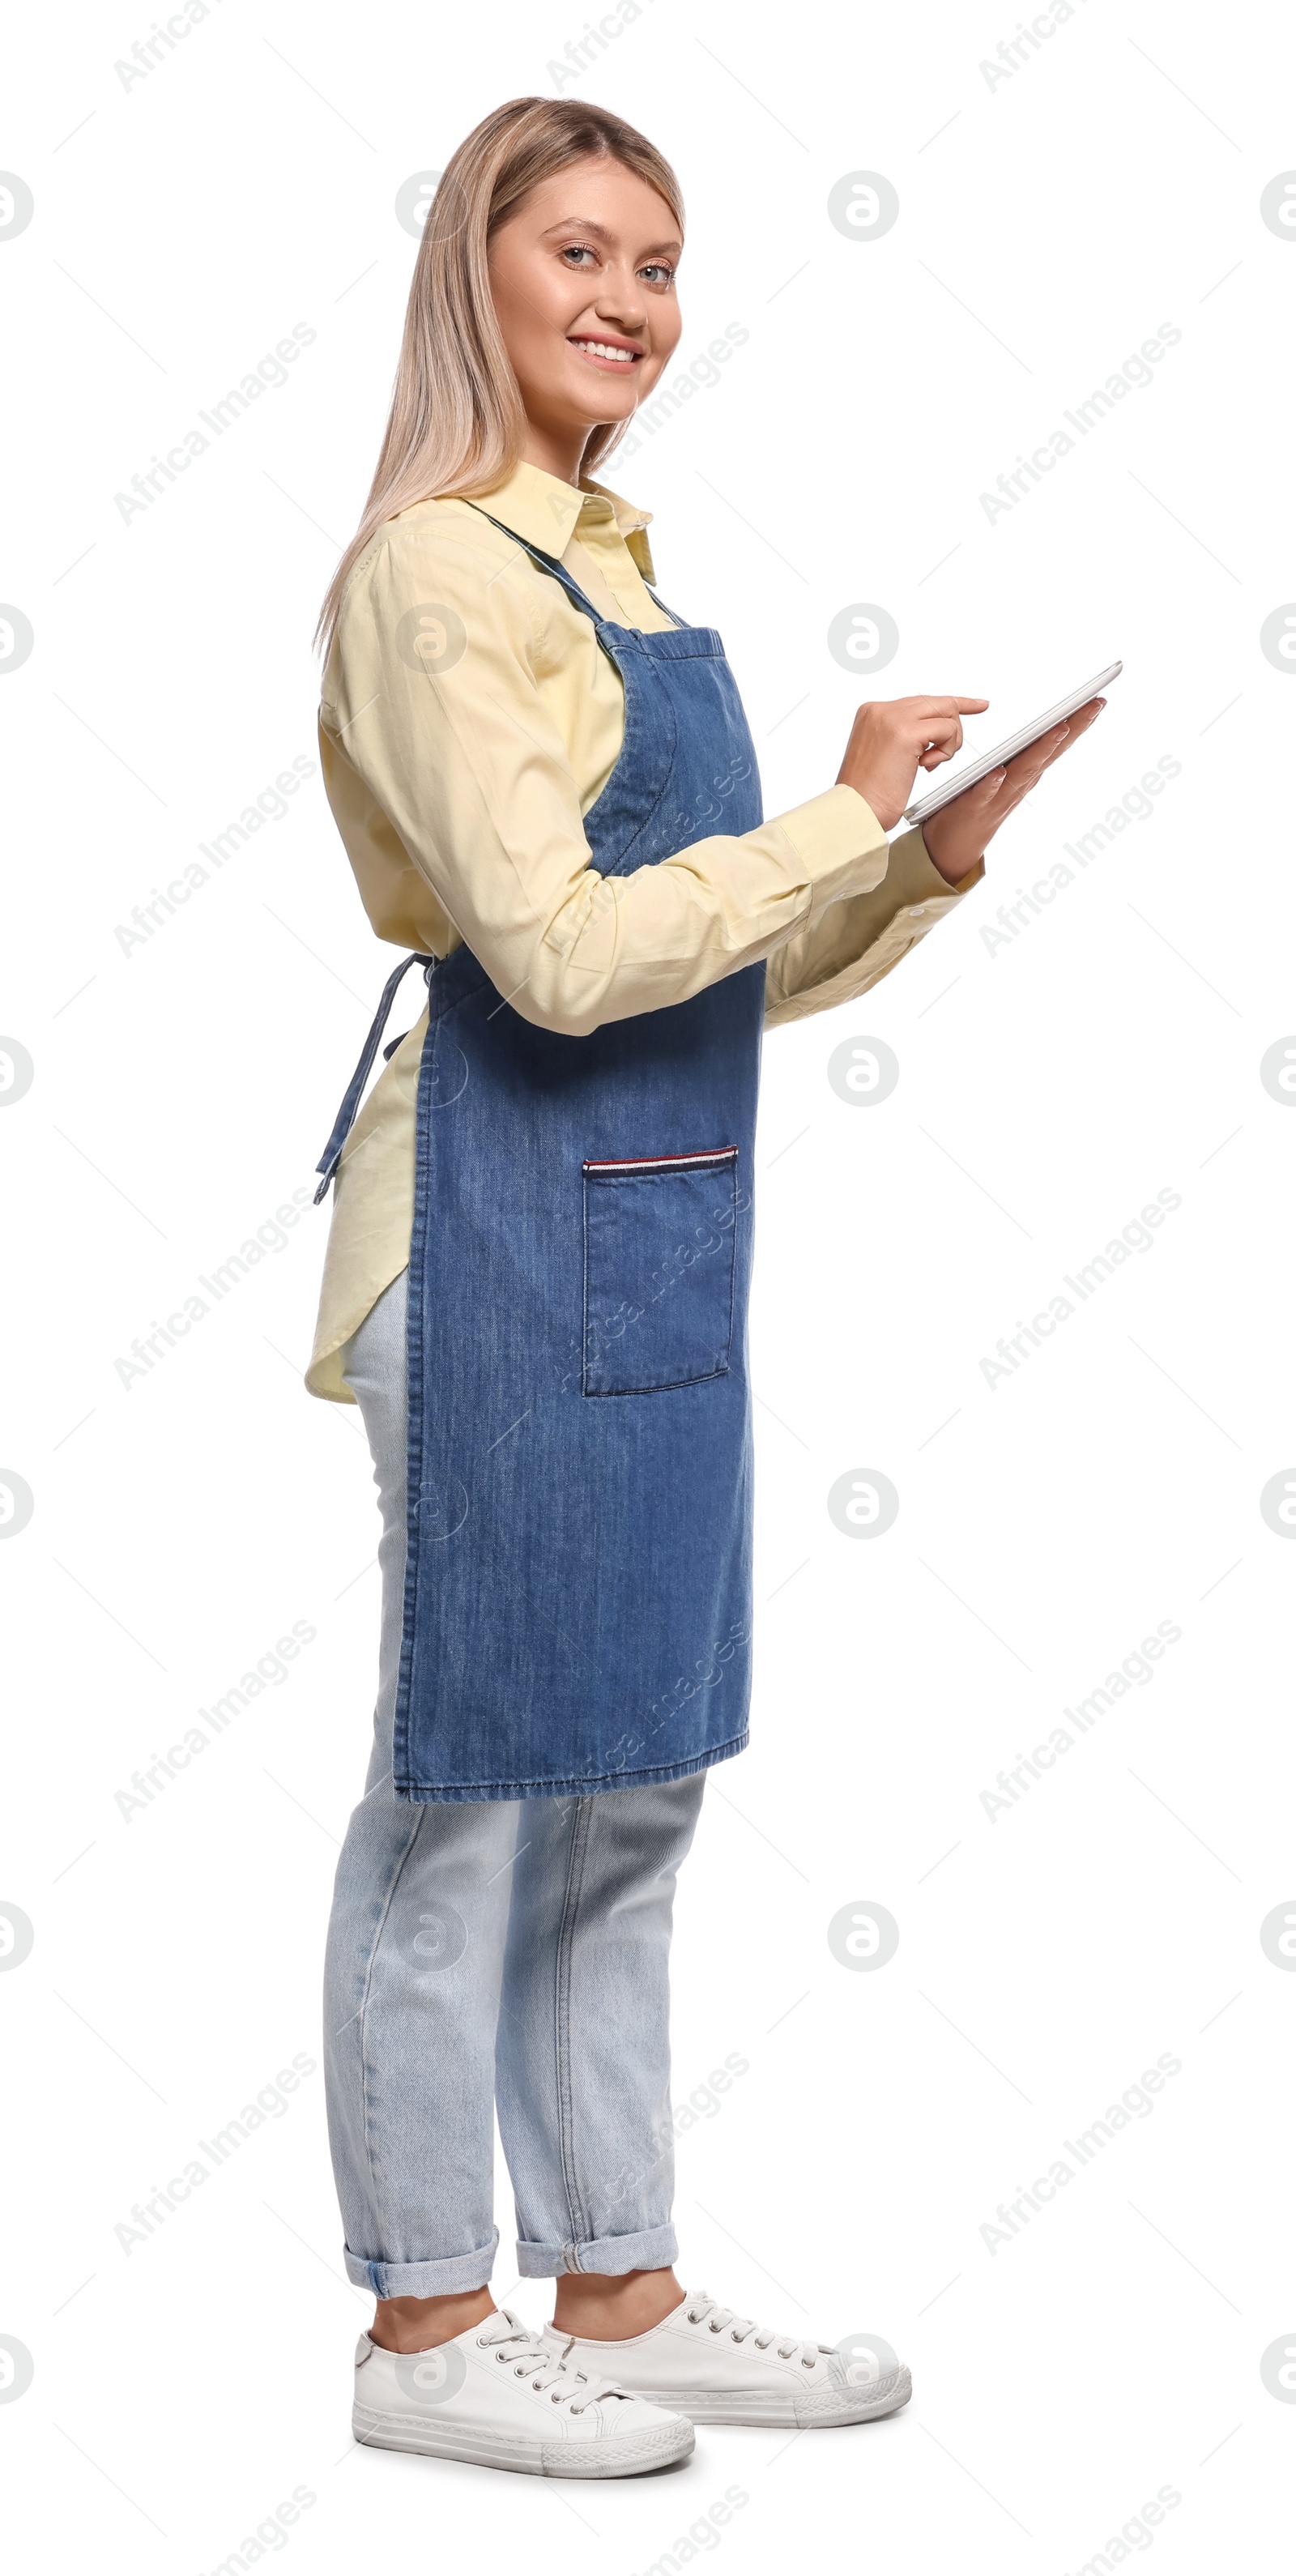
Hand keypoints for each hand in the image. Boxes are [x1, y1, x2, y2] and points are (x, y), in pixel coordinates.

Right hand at [836, 694, 989, 833]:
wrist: (855, 812)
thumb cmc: (867, 795)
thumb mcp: (881, 754)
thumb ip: (901, 735)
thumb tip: (930, 730)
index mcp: (872, 712)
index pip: (919, 701)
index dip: (950, 705)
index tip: (978, 705)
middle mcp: (881, 709)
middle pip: (936, 702)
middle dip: (953, 728)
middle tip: (947, 754)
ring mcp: (892, 718)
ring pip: (946, 712)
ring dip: (949, 742)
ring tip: (930, 764)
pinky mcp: (906, 732)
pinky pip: (947, 729)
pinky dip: (946, 750)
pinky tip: (927, 766)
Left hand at [920, 697, 1107, 884]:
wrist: (955, 846)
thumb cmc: (982, 802)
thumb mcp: (1007, 773)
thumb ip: (1023, 752)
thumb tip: (1045, 725)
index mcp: (1027, 769)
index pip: (1056, 742)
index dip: (1077, 721)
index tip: (1098, 700)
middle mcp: (1020, 782)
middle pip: (1049, 752)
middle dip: (1074, 727)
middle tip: (1094, 706)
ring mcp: (1001, 796)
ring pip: (1025, 770)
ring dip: (1043, 750)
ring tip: (1060, 728)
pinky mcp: (975, 807)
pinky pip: (985, 794)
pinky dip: (992, 784)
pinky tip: (999, 772)